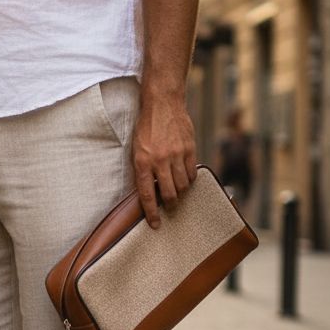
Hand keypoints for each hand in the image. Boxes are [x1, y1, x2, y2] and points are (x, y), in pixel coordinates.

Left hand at [131, 91, 196, 228]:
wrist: (162, 103)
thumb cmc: (146, 128)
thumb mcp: (136, 150)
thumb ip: (142, 170)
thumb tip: (149, 192)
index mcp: (142, 162)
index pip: (147, 195)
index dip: (152, 213)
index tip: (156, 225)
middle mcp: (159, 161)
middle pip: (170, 194)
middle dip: (170, 205)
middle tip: (170, 207)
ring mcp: (176, 155)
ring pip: (183, 186)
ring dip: (181, 193)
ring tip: (177, 191)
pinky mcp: (189, 148)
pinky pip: (192, 173)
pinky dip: (190, 180)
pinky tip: (186, 178)